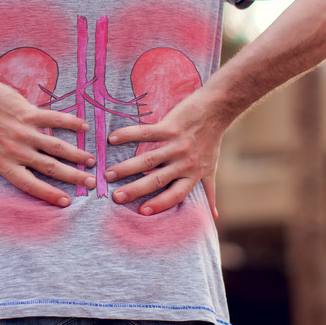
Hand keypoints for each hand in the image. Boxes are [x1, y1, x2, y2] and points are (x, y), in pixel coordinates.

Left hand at [0, 74, 96, 208]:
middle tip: (92, 183)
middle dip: (73, 177)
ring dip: (77, 154)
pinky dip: (71, 123)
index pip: (30, 184)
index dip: (49, 194)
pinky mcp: (29, 112)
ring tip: (92, 161)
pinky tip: (85, 128)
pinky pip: (55, 119)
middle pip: (51, 167)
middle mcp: (17, 150)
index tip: (67, 202)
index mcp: (4, 164)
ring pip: (57, 146)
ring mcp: (24, 131)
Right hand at [104, 92, 223, 217]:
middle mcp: (184, 162)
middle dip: (135, 190)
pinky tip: (112, 139)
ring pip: (148, 160)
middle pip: (157, 180)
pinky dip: (128, 135)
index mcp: (192, 174)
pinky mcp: (170, 127)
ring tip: (108, 174)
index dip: (160, 204)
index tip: (141, 212)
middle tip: (115, 197)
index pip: (175, 195)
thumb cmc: (211, 141)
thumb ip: (209, 192)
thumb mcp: (211, 169)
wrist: (217, 108)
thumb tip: (214, 216)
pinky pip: (146, 133)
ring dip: (126, 167)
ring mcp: (177, 144)